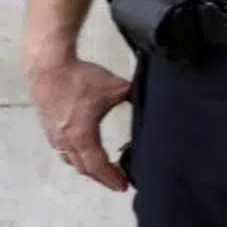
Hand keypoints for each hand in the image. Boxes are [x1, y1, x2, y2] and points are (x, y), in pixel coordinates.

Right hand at [28, 57, 131, 191]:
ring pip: (72, 160)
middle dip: (101, 178)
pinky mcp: (49, 127)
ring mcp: (55, 136)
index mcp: (82, 136)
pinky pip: (63, 150)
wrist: (49, 67)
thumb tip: (151, 100)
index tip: (123, 186)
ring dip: (87, 168)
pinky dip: (76, 157)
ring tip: (102, 170)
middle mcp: (66, 141)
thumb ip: (134, 97)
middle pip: (84, 168)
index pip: (98, 165)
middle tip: (116, 183)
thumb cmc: (80, 78)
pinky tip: (84, 152)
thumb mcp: (116, 88)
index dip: (111, 177)